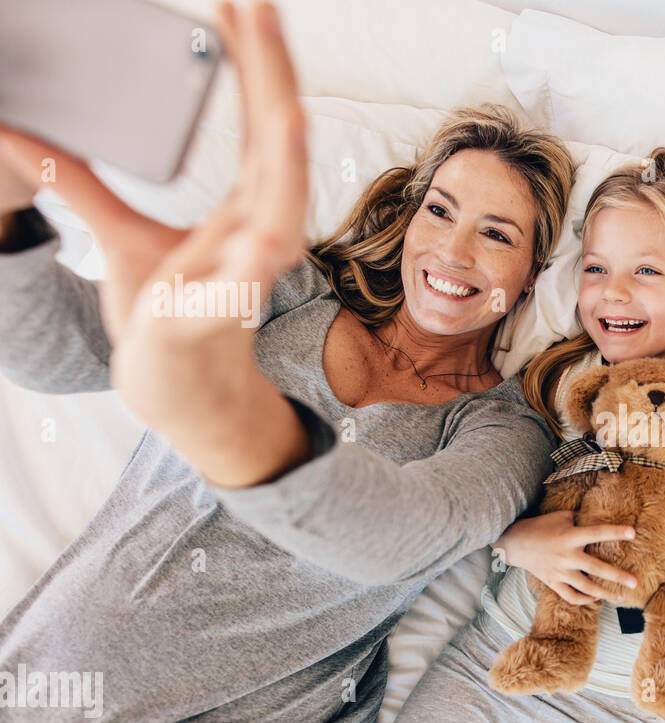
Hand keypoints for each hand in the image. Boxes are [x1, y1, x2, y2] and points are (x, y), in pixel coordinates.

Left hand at [0, 3, 303, 431]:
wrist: (176, 393)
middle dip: (272, 78)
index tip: (236, 5)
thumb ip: (80, 182)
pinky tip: (265, 242)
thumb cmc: (165, 317)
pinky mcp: (214, 317)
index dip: (249, 62)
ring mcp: (243, 277)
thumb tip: (22, 130)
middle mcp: (257, 235)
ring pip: (279, 217)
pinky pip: (239, 291)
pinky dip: (252, 267)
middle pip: (278, 148)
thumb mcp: (117, 237)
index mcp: (245, 209)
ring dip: (287, 165)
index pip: (259, 122)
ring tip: (288, 110)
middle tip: (258, 7)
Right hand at [492, 511, 638, 605]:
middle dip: (617, 576)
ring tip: (621, 597)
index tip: (632, 533)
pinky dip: (584, 599)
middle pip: (596, 568)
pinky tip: (596, 598)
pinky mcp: (553, 583)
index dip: (615, 532)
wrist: (516, 543)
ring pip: (586, 587)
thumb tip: (598, 519)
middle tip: (635, 582)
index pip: (597, 533)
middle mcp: (567, 556)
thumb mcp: (560, 516)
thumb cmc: (541, 526)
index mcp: (570, 536)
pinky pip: (571, 596)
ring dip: (605, 593)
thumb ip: (580, 520)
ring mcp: (560, 572)